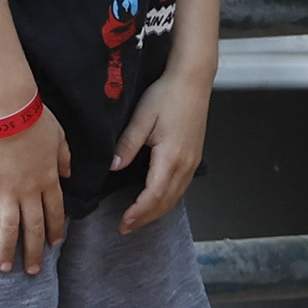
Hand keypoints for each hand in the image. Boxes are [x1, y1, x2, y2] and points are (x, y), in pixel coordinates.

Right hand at [0, 104, 70, 273]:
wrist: (9, 112)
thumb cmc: (36, 120)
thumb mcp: (60, 137)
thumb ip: (64, 158)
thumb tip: (67, 173)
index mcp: (49, 180)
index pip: (55, 212)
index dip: (55, 230)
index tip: (54, 244)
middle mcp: (30, 191)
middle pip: (34, 227)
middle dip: (33, 252)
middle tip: (32, 271)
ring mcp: (7, 190)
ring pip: (10, 227)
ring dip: (8, 249)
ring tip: (5, 267)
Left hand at [111, 74, 212, 233]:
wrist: (193, 80)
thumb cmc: (168, 94)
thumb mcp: (142, 118)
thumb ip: (127, 145)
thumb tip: (113, 167)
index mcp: (171, 156)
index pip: (154, 195)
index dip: (138, 212)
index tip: (123, 222)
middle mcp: (185, 163)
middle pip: (166, 202)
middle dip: (145, 218)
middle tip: (125, 228)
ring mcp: (192, 161)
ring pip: (175, 197)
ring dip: (156, 212)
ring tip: (137, 220)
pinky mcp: (194, 157)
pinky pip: (181, 188)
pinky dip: (167, 200)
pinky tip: (156, 201)